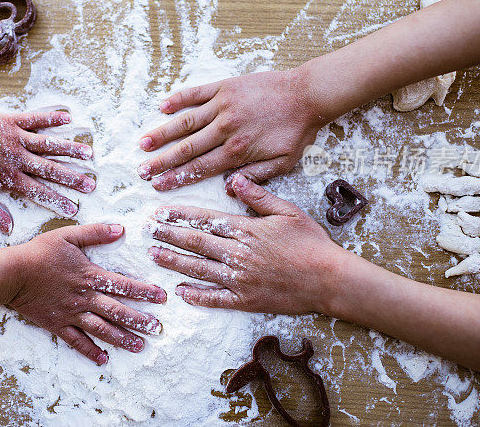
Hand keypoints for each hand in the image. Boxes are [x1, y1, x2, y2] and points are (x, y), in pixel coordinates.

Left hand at [0, 109, 94, 232]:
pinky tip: (67, 118)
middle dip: (72, 178)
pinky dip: (51, 118)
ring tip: (89, 154)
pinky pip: (35, 119)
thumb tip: (7, 228)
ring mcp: (16, 138)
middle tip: (90, 184)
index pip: (39, 192)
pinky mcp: (11, 121)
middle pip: (50, 169)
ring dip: (70, 149)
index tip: (73, 208)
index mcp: (9, 178)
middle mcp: (17, 158)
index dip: (57, 201)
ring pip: (48, 145)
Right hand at [7, 224, 166, 364]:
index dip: (144, 291)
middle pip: (117, 311)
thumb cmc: (39, 252)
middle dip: (139, 320)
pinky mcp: (57, 324)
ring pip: (101, 329)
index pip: (123, 284)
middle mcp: (84, 297)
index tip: (161, 297)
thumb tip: (120, 229)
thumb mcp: (68, 235)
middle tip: (157, 330)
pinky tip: (103, 359)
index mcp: (89, 276)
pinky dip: (90, 351)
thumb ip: (95, 233)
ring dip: (121, 338)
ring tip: (139, 347)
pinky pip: (76, 341)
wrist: (12, 274)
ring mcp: (71, 313)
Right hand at [137, 71, 322, 190]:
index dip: (177, 178)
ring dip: (163, 133)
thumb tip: (230, 188)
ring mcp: (223, 105)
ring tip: (144, 143)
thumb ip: (256, 177)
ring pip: (186, 122)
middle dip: (162, 161)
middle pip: (187, 148)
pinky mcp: (225, 86)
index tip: (159, 185)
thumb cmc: (296, 130)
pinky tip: (162, 107)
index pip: (200, 167)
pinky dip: (178, 99)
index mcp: (238, 150)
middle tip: (142, 170)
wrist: (308, 95)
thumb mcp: (284, 163)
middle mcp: (226, 128)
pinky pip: (196, 93)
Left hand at [147, 174, 344, 313]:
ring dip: (174, 262)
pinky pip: (215, 299)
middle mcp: (237, 254)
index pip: (205, 220)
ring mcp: (240, 279)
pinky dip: (197, 295)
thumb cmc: (311, 242)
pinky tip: (180, 291)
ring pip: (199, 269)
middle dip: (169, 236)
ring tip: (155, 255)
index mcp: (246, 230)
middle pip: (195, 243)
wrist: (330, 279)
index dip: (179, 216)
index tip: (160, 212)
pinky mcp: (246, 300)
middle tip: (148, 231)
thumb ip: (257, 195)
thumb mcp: (286, 210)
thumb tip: (234, 179)